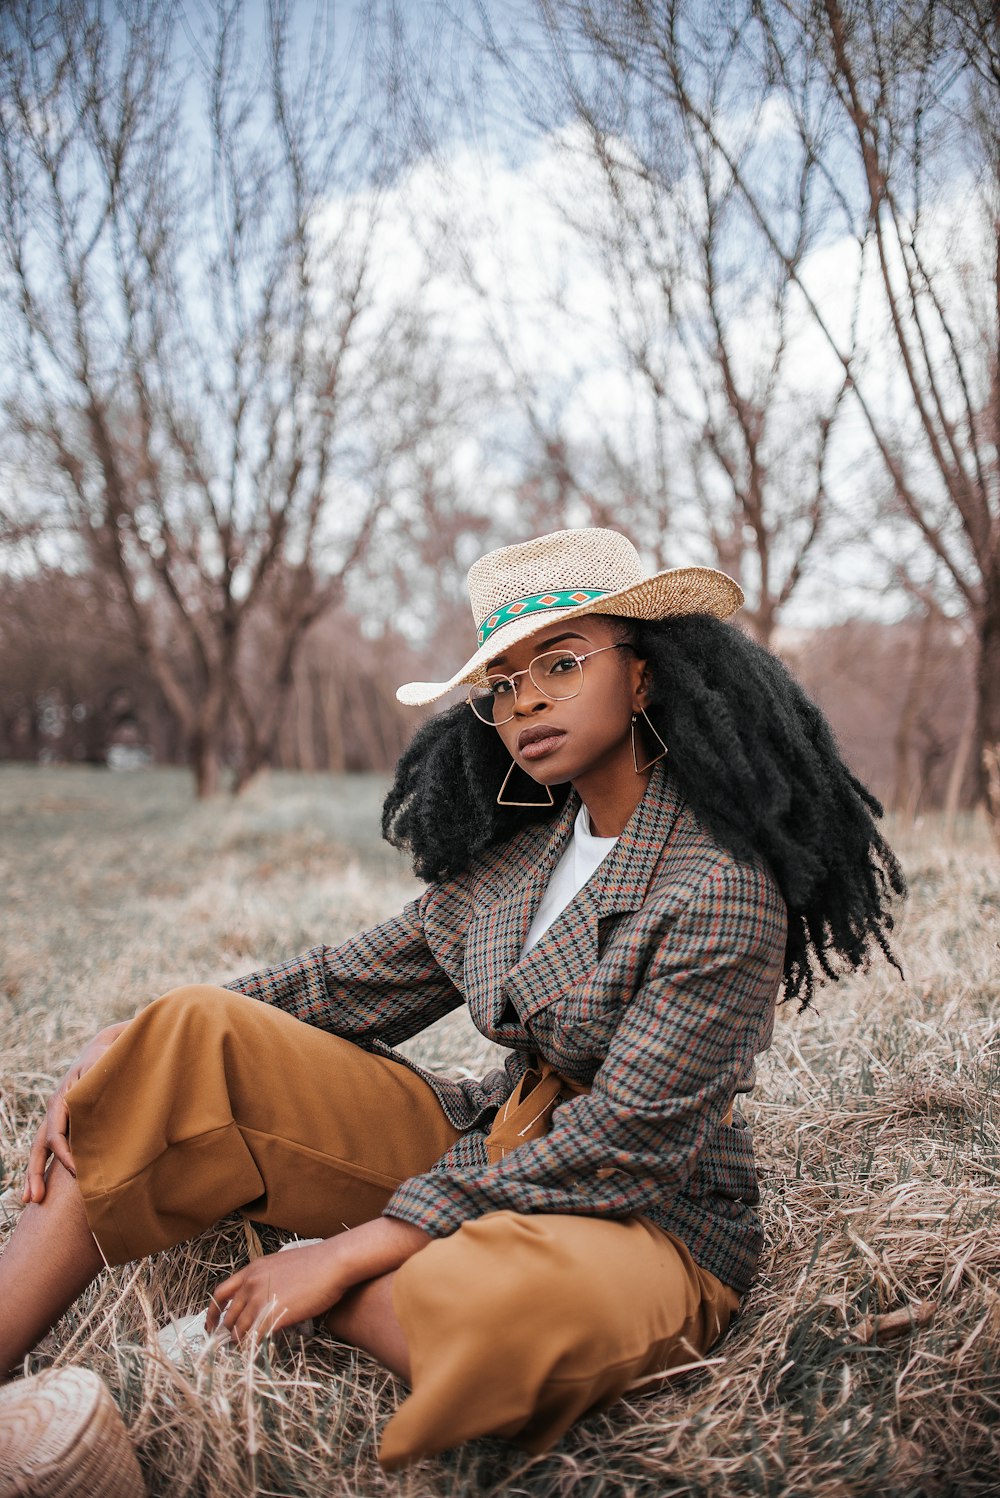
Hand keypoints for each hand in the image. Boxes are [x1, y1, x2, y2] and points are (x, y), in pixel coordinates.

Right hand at [23, 1021, 129, 1204]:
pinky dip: (49, 1165)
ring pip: (41, 1149)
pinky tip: (49, 1186)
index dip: (66, 1157)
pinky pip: (52, 1146)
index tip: (78, 1175)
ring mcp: (57, 1118)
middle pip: (40, 1146)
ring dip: (35, 1173)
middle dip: (36, 1173)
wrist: (104, 1049)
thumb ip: (100, 1077)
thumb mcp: (104, 1065)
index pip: (56, 1135)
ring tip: (32, 1200)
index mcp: (62, 1100)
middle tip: (34, 1199)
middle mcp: (54, 1111)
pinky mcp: (66, 1122)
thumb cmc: (108, 1058)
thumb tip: (100, 1088)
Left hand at [206, 1218, 430, 1344]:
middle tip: (227, 1346)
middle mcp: (251, 1284)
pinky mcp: (272, 1315)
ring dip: (239, 1344)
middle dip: (226, 1333)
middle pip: (228, 1315)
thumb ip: (270, 1278)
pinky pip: (254, 1338)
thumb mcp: (284, 1264)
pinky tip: (255, 1355)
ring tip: (241, 1354)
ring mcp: (260, 1299)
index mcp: (252, 1270)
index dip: (213, 1312)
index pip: (221, 1293)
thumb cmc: (317, 1263)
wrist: (333, 1263)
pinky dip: (251, 1349)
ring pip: (239, 1330)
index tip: (212, 1325)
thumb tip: (268, 1292)